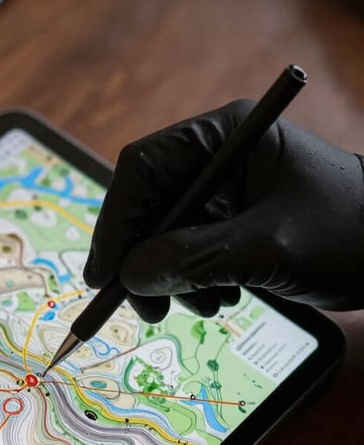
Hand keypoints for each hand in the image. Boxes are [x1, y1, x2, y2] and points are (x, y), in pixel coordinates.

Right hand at [84, 100, 363, 322]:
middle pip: (148, 206)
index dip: (115, 222)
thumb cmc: (347, 232)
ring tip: (201, 306)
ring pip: (163, 235)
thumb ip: (192, 260)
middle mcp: (216, 158)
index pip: (143, 170)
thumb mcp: (265, 248)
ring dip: (169, 277)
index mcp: (223, 136)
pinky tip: (219, 298)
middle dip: (142, 260)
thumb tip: (130, 277)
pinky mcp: (229, 221)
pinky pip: (187, 250)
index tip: (105, 274)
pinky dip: (191, 280)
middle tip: (145, 308)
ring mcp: (222, 191)